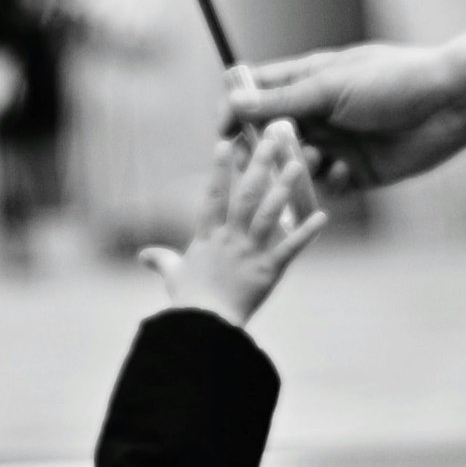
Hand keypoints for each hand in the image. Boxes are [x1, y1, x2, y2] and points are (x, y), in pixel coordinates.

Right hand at [139, 122, 331, 324]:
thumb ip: (160, 259)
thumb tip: (142, 255)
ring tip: (297, 165)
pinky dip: (306, 232)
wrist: (205, 326)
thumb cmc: (189, 301)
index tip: (226, 142)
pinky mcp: (268, 270)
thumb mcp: (172, 275)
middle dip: (258, 165)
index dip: (219, 168)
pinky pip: (290, 248)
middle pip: (245, 195)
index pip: (213, 195)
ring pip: (268, 214)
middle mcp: (229, 238)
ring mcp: (250, 252)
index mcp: (208, 236)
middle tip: (272, 140)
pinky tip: (322, 216)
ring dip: (284, 188)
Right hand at [224, 31, 465, 195]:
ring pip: (297, 164)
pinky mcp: (359, 172)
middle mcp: (320, 113)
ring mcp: (339, 143)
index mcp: (310, 82)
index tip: (222, 131)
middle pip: (271, 135)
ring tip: (311, 161)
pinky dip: (329, 183)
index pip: (258, 93)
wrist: (450, 103)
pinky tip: (343, 173)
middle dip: (262, 149)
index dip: (236, 110)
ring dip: (297, 166)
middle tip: (258, 161)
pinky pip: (329, 186)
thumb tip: (236, 101)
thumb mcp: (331, 87)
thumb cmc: (392, 81)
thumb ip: (282, 100)